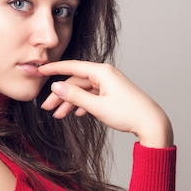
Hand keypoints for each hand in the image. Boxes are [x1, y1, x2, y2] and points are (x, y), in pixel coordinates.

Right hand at [39, 61, 173, 147]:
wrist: (151, 123)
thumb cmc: (128, 113)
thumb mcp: (97, 106)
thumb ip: (75, 96)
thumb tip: (56, 86)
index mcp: (102, 72)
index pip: (72, 67)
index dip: (54, 69)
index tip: (39, 70)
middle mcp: (105, 75)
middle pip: (76, 81)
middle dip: (60, 95)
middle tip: (47, 107)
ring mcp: (109, 84)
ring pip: (83, 90)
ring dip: (70, 102)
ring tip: (59, 116)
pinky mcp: (112, 94)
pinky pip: (92, 96)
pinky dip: (83, 104)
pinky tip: (77, 114)